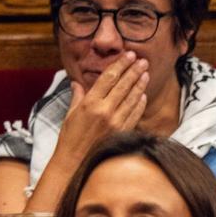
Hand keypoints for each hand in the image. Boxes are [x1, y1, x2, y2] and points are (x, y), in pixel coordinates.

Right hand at [56, 51, 148, 166]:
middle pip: (123, 85)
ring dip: (140, 83)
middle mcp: (104, 110)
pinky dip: (140, 102)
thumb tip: (78, 83)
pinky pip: (135, 113)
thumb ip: (77, 96)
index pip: (108, 78)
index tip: (129, 55)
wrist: (75, 161)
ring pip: (132, 97)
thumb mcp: (70, 114)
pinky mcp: (123, 131)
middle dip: (134, 70)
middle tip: (142, 60)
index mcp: (89, 103)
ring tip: (145, 73)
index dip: (120, 65)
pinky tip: (143, 94)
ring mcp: (116, 121)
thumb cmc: (70, 137)